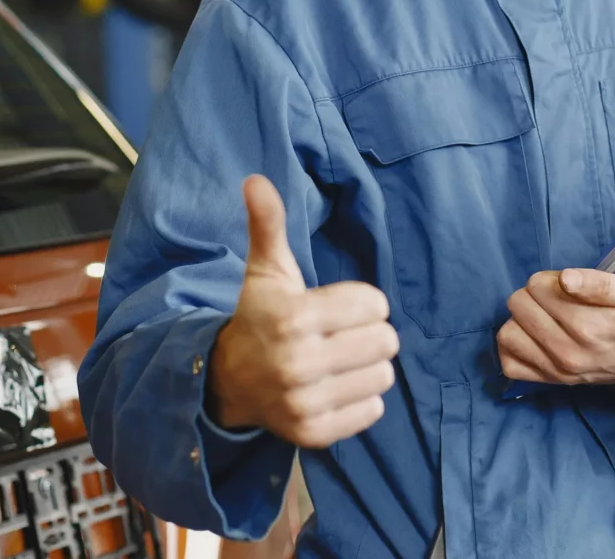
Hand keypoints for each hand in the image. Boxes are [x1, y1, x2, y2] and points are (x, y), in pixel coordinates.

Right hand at [208, 175, 399, 448]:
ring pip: (384, 376)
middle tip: (342, 336)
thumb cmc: (260, 316)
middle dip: (370, 334)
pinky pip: (373, 409)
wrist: (228, 382)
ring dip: (369, 366)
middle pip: (386, 341)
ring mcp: (305, 403)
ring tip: (341, 361)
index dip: (362, 302)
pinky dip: (362, 398)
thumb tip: (256, 179)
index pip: (375, 304)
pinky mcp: (314, 434)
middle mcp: (297, 364)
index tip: (336, 308)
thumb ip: (268, 224)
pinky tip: (336, 387)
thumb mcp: (266, 270)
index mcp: (292, 317)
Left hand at [497, 270, 614, 389]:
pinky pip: (510, 363)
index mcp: (591, 326)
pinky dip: (516, 346)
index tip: (571, 285)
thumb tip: (565, 279)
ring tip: (546, 316)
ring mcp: (558, 370)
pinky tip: (534, 336)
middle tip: (561, 299)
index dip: (552, 278)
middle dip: (536, 294)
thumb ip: (604, 284)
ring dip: (522, 319)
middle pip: (519, 304)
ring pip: (508, 332)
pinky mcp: (551, 381)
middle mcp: (570, 352)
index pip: (539, 286)